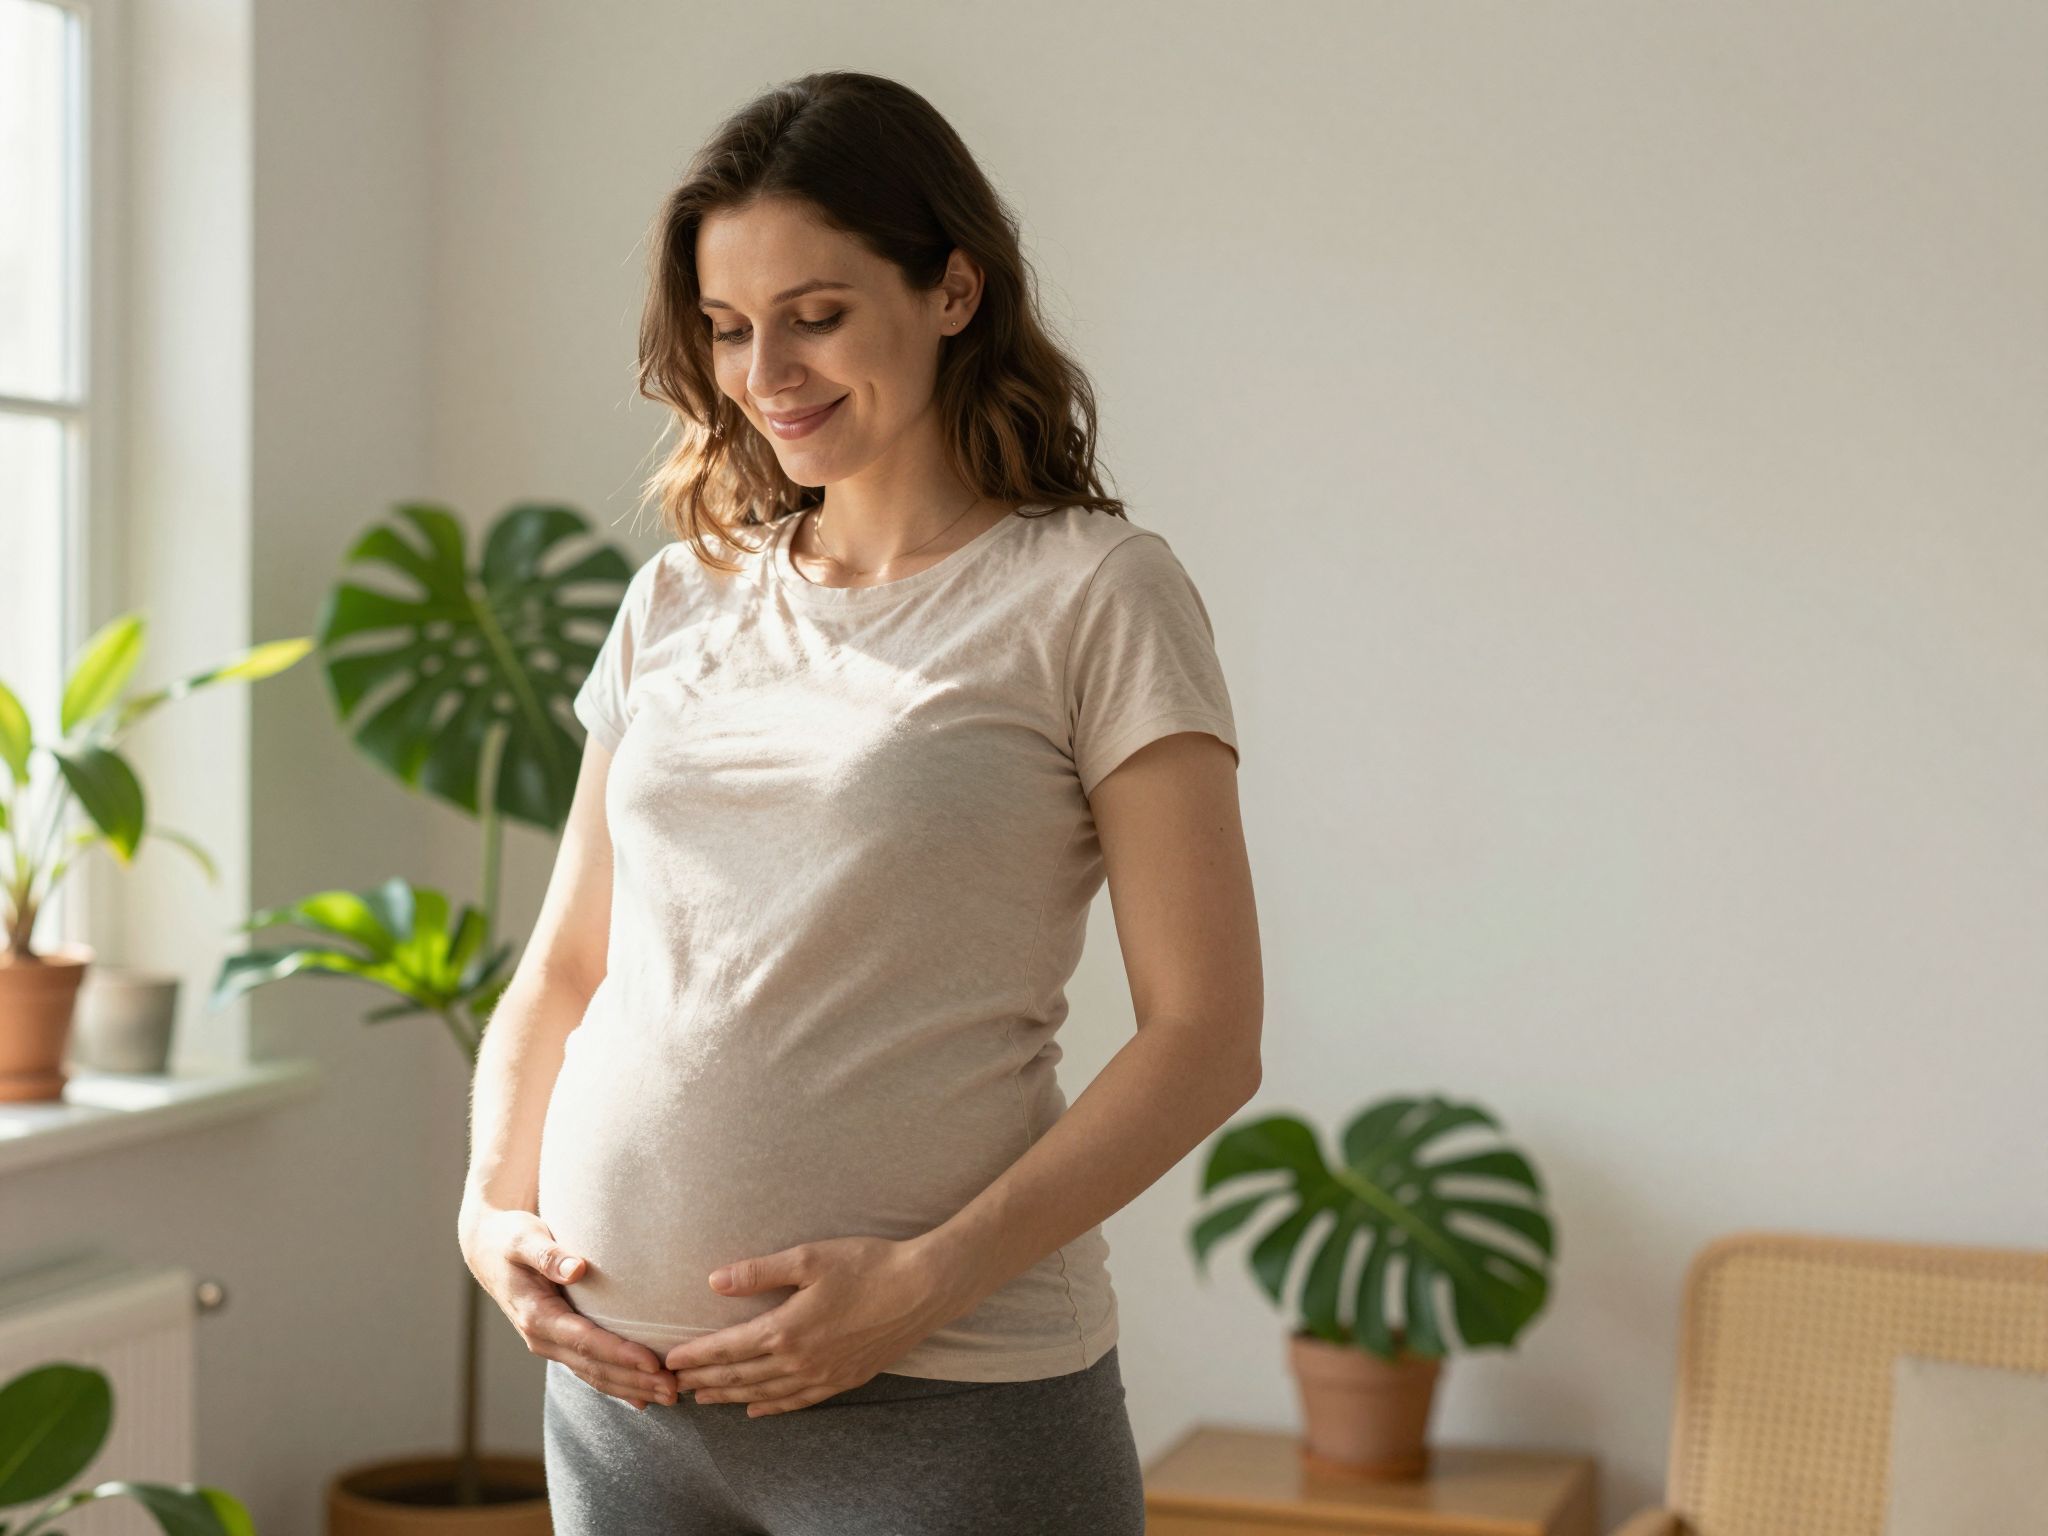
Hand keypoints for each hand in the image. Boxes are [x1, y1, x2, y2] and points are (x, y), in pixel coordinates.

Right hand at [459, 1201, 679, 1411]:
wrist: (487, 1250)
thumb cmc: (509, 1238)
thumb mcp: (522, 1239)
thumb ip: (548, 1254)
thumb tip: (577, 1268)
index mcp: (536, 1315)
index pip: (584, 1340)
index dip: (619, 1353)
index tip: (652, 1362)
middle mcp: (542, 1338)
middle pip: (594, 1367)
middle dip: (635, 1381)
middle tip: (674, 1389)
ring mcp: (549, 1344)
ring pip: (594, 1375)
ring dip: (631, 1388)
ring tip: (670, 1396)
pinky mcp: (558, 1343)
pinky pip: (589, 1370)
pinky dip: (616, 1385)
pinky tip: (642, 1398)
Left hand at [663, 1235, 959, 1416]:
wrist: (923, 1289)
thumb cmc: (868, 1265)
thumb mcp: (810, 1257)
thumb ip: (759, 1272)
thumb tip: (714, 1280)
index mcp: (785, 1329)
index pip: (727, 1349)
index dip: (696, 1356)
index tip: (669, 1360)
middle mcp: (799, 1360)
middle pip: (739, 1376)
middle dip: (703, 1380)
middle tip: (673, 1385)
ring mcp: (822, 1375)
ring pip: (764, 1394)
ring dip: (730, 1397)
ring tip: (704, 1399)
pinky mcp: (844, 1380)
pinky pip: (797, 1402)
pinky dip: (771, 1408)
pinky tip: (757, 1410)